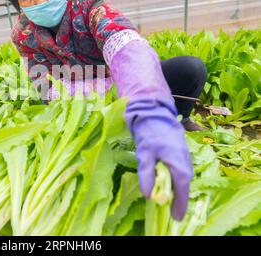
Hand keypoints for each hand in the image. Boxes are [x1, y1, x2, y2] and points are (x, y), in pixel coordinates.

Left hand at [125, 97, 193, 219]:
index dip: (180, 203)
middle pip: (184, 185)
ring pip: (183, 178)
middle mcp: (185, 161)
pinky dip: (176, 181)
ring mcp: (184, 157)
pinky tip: (169, 185)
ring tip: (171, 203)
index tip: (177, 217)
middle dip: (179, 200)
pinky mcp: (180, 154)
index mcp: (178, 162)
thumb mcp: (145, 154)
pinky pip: (180, 172)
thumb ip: (146, 174)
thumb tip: (148, 194)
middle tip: (173, 213)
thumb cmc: (150, 132)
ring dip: (178, 191)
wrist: (155, 113)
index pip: (182, 188)